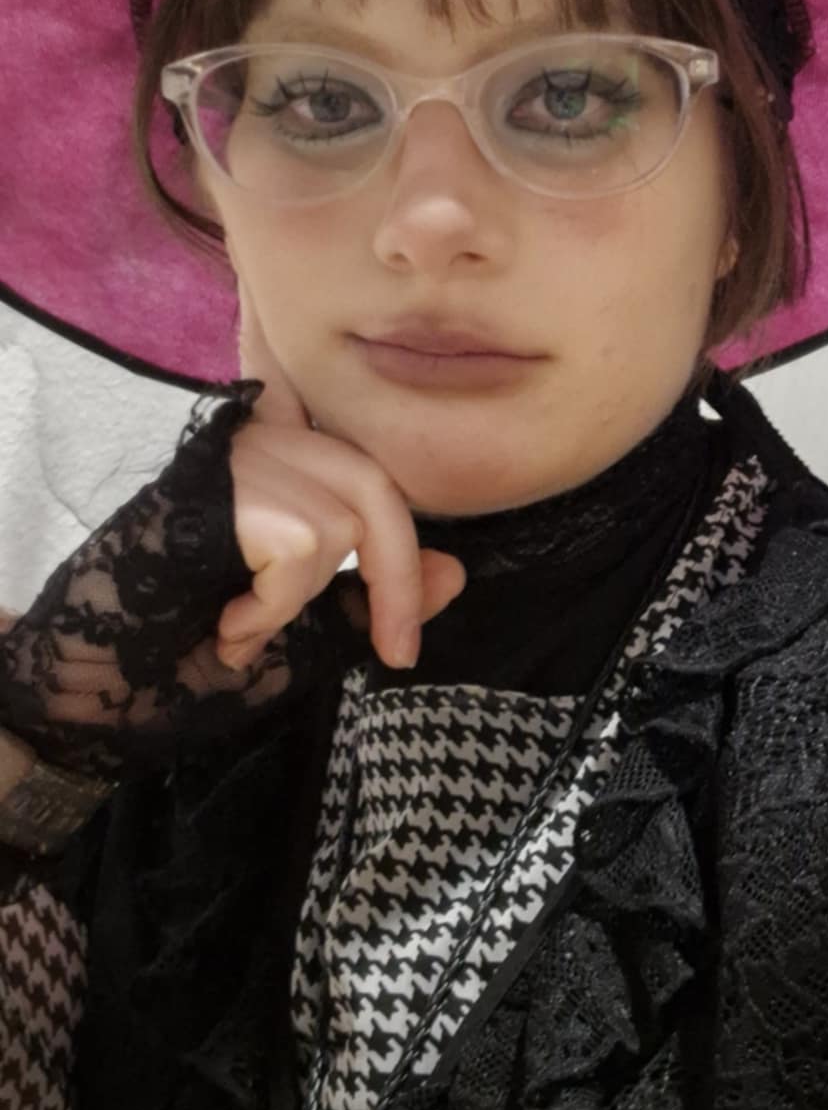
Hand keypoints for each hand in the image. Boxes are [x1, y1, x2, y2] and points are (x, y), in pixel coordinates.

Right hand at [215, 278, 466, 670]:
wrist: (90, 672)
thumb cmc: (181, 644)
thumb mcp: (298, 622)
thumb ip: (368, 592)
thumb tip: (455, 571)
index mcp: (277, 457)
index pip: (367, 476)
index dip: (401, 556)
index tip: (405, 641)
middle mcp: (257, 437)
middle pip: (373, 488)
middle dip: (396, 580)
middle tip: (397, 653)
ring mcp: (239, 454)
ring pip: (341, 526)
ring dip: (299, 602)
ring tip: (240, 629)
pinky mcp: (225, 483)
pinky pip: (299, 548)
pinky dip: (273, 607)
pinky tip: (227, 628)